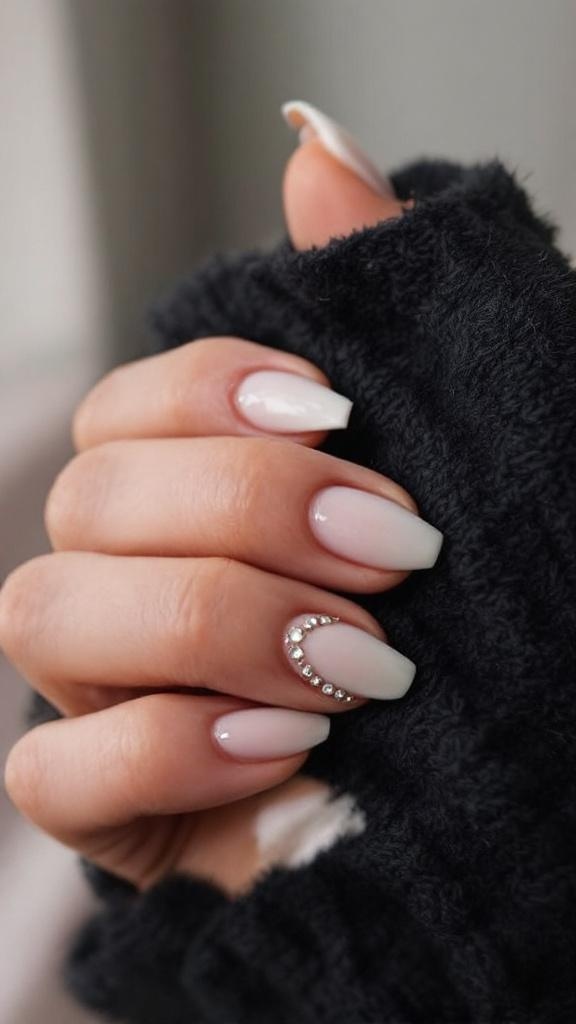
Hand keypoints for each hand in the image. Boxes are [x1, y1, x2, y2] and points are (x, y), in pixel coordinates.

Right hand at [1, 106, 440, 892]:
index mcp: (185, 491)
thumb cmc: (467, 609)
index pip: (127, 405)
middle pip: (87, 496)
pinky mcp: (97, 802)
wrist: (504, 779)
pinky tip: (283, 748)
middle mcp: (121, 573)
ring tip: (361, 669)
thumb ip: (374, 298)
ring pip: (42, 611)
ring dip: (209, 623)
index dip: (213, 395)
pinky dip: (164, 748)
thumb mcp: (452, 443)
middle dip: (243, 515)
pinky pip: (46, 772)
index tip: (342, 418)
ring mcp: (94, 689)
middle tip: (395, 553)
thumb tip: (315, 157)